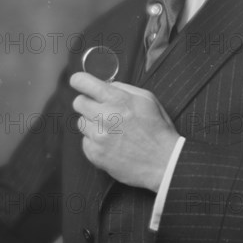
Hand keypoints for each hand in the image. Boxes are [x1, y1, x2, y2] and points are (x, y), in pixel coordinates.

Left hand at [70, 72, 179, 192]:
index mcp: (118, 99)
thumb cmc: (157, 128)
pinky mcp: (95, 154)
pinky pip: (85, 142)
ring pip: (81, 122)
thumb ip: (123, 88)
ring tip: (111, 129)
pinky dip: (94, 142)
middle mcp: (105, 116)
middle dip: (88, 103)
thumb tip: (106, 84)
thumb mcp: (147, 98)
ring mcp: (98, 137)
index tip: (79, 82)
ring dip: (92, 123)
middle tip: (101, 109)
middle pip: (78, 102)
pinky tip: (111, 143)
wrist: (163, 162)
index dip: (79, 80)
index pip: (83, 82)